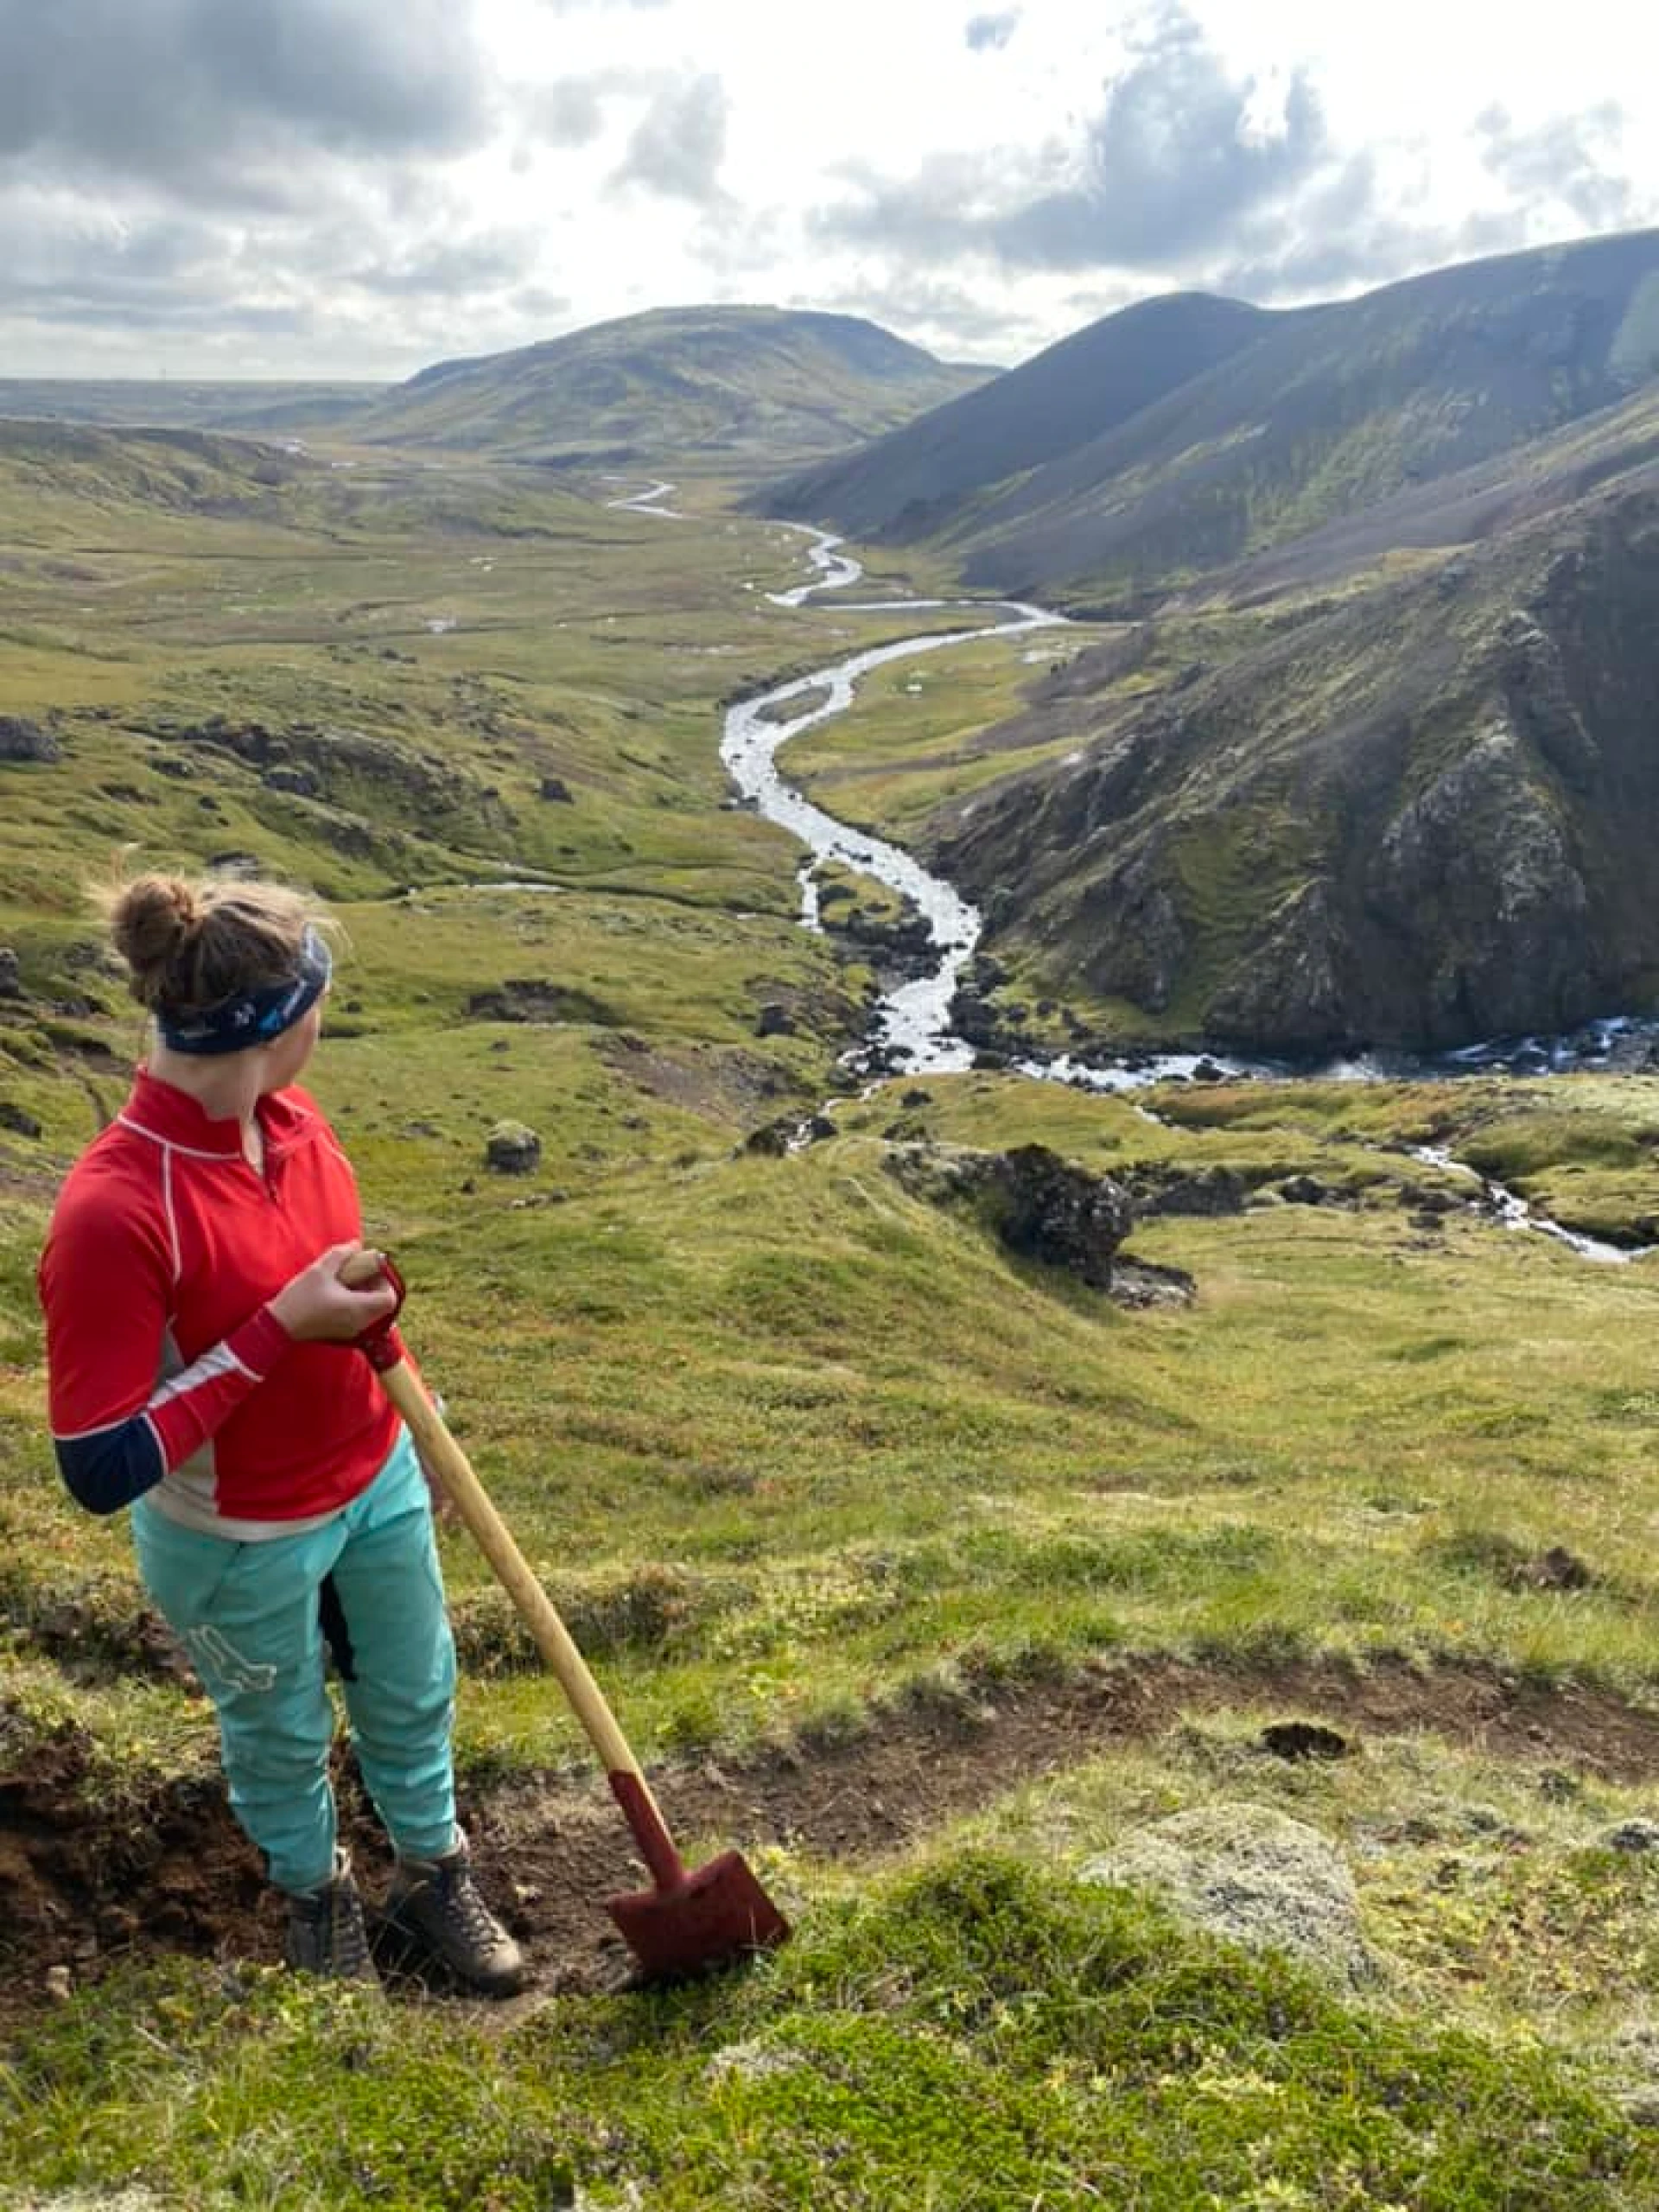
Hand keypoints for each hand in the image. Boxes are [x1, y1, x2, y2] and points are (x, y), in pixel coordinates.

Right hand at [268, 1242, 399, 1342]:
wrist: (279, 1325)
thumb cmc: (300, 1298)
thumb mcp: (319, 1270)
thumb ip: (341, 1254)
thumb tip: (356, 1244)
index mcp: (357, 1308)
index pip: (389, 1299)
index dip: (386, 1282)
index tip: (372, 1271)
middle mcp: (358, 1322)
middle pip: (382, 1305)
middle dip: (375, 1286)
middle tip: (361, 1272)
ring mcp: (351, 1330)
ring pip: (371, 1311)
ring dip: (366, 1294)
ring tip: (349, 1280)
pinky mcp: (342, 1332)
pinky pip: (360, 1317)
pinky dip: (357, 1304)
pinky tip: (340, 1292)